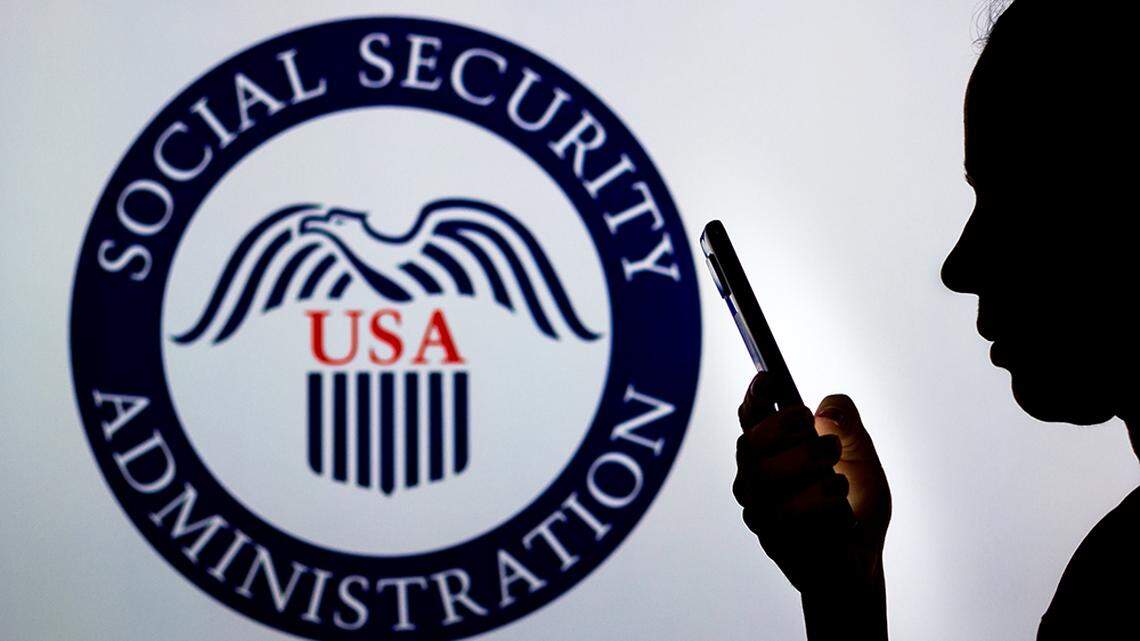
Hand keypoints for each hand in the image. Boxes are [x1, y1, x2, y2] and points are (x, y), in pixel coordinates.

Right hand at [733, 372, 890, 637]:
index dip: (755, 396)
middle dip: (786, 430)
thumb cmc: (852, 506)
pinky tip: (839, 510)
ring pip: (767, 476)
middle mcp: (755, 479)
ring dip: (811, 469)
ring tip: (838, 478)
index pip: (751, 418)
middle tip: (820, 433)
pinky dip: (824, 505)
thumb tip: (826, 410)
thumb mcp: (862, 457)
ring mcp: (759, 510)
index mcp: (770, 453)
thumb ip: (848, 426)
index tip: (769, 377)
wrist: (859, 562)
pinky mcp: (772, 540)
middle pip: (750, 443)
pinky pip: (790, 512)